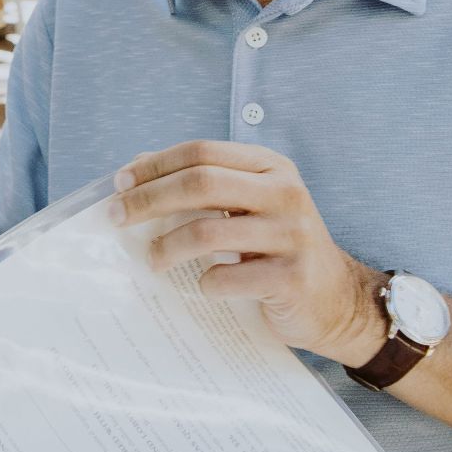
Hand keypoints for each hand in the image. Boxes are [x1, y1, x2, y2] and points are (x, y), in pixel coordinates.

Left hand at [114, 140, 385, 364]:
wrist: (336, 299)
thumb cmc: (276, 247)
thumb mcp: (246, 204)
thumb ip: (200, 182)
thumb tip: (135, 167)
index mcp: (270, 166)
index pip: (201, 152)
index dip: (155, 165)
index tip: (119, 183)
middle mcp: (285, 192)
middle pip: (200, 184)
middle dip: (148, 200)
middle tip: (116, 218)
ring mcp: (292, 234)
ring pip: (207, 231)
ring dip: (166, 247)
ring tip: (151, 260)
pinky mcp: (292, 278)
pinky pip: (227, 277)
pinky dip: (204, 282)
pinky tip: (203, 286)